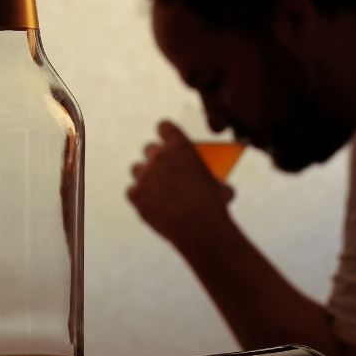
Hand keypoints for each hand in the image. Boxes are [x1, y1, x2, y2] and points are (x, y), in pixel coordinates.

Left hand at [127, 121, 234, 243]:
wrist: (199, 228)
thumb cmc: (214, 205)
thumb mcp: (220, 185)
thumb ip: (213, 180)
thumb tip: (223, 189)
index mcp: (180, 146)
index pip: (164, 126)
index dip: (166, 133)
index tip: (168, 140)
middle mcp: (158, 156)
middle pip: (149, 148)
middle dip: (156, 157)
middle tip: (165, 170)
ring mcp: (144, 175)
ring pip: (136, 168)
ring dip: (145, 175)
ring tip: (156, 188)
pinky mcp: (135, 195)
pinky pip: (131, 191)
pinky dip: (139, 197)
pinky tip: (151, 205)